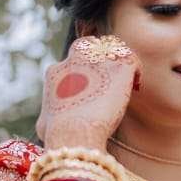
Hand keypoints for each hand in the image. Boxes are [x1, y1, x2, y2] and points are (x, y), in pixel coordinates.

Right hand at [35, 35, 141, 149]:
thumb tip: (47, 126)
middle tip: (110, 74)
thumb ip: (50, 117)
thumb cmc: (58, 134)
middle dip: (101, 55)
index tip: (92, 83)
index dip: (84, 69)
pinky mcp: (118, 67)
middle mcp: (75, 59)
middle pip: (91, 46)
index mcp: (57, 71)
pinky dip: (135, 70)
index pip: (71, 60)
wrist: (74, 130)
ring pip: (112, 48)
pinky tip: (135, 85)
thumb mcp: (44, 124)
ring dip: (119, 60)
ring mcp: (98, 60)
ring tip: (126, 79)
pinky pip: (131, 60)